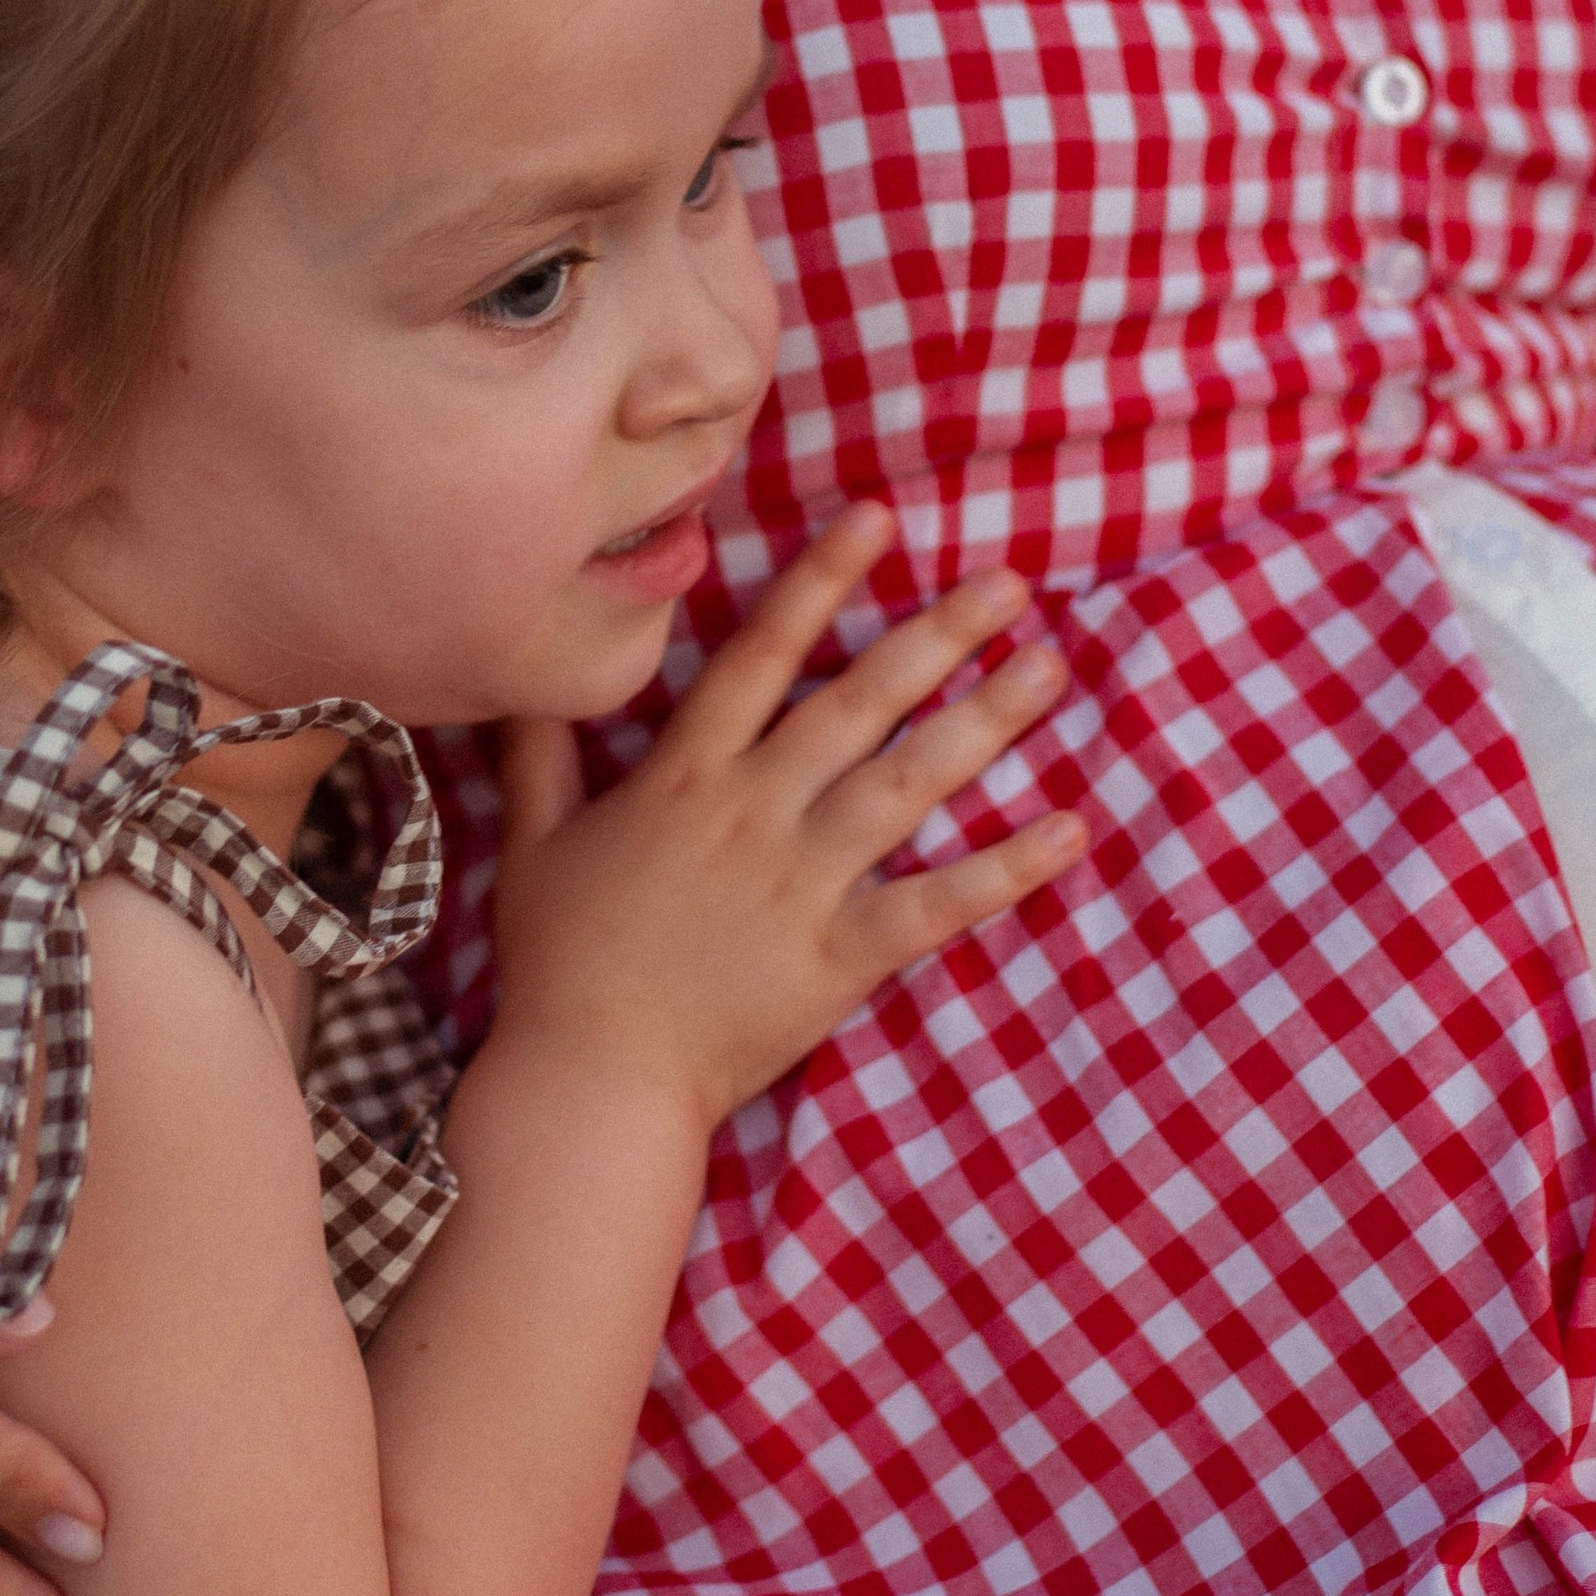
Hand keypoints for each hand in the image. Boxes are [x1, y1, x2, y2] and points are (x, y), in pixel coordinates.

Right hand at [491, 506, 1083, 1130]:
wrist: (594, 1074)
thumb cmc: (559, 963)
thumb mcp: (536, 844)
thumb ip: (540, 758)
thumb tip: (527, 686)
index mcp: (685, 777)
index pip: (761, 656)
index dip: (819, 581)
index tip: (878, 520)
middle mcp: (754, 811)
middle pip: (857, 703)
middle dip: (935, 635)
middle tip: (1010, 582)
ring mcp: (802, 882)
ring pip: (907, 784)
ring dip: (984, 723)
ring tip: (1047, 668)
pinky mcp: (839, 956)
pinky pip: (936, 904)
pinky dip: (1004, 870)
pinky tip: (1067, 829)